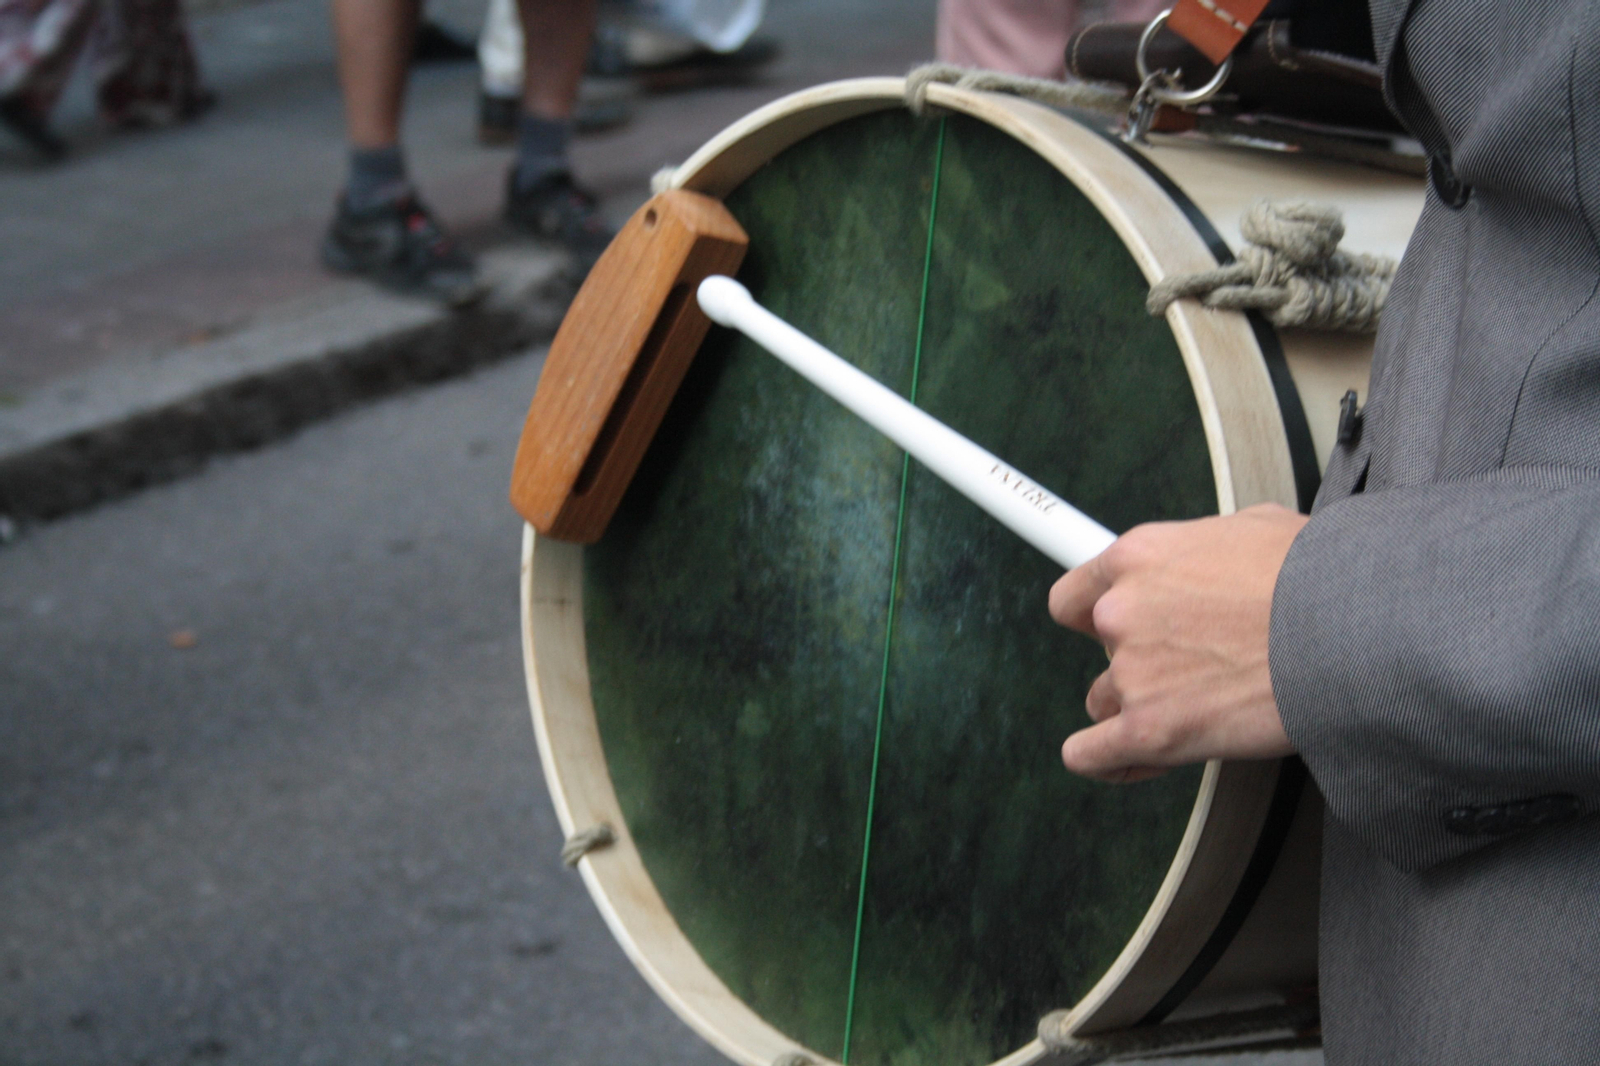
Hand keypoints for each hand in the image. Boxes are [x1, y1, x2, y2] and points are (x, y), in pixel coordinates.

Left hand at [1047, 503, 1308, 782]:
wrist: (1354, 631)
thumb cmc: (1319, 578)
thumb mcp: (1252, 530)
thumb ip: (1203, 552)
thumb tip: (1213, 561)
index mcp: (1139, 556)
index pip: (1075, 594)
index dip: (1096, 613)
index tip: (1114, 626)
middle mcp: (1121, 612)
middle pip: (1098, 650)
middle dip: (1136, 658)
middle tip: (1189, 662)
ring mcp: (1132, 674)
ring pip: (1105, 702)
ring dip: (1139, 706)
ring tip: (1200, 705)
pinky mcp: (1149, 731)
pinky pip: (1094, 756)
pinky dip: (1106, 761)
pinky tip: (1125, 757)